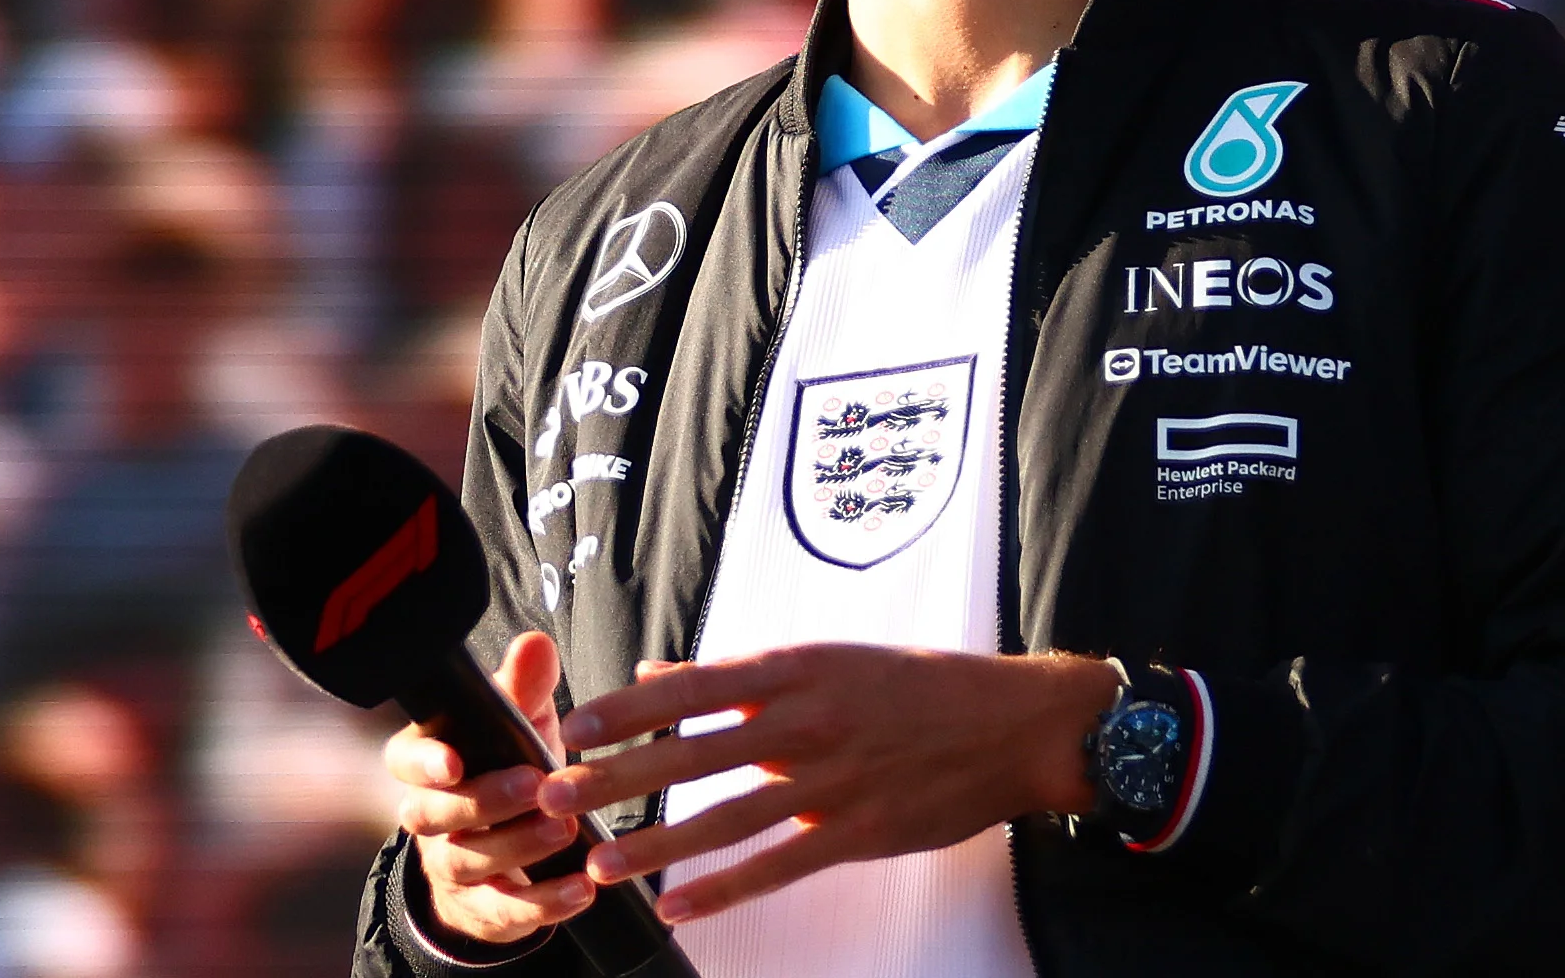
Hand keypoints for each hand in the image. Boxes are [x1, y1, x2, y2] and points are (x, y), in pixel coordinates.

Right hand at [388, 631, 594, 946]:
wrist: (506, 848)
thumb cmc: (509, 767)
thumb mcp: (519, 724)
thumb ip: (524, 689)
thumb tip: (534, 644)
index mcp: (431, 763)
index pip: (404, 759)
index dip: (424, 762)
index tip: (453, 761)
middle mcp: (430, 816)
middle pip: (435, 812)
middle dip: (484, 800)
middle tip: (534, 785)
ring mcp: (451, 865)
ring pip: (467, 860)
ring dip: (517, 846)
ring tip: (565, 830)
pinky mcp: (481, 908)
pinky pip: (502, 911)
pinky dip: (541, 903)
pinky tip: (580, 890)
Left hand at [536, 645, 1118, 924]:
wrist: (1010, 724)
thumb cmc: (917, 685)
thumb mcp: (827, 659)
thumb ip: (741, 677)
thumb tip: (658, 675)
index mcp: (796, 671)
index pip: (693, 688)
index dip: (628, 708)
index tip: (571, 724)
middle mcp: (807, 722)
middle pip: (692, 754)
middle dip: (617, 778)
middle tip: (555, 797)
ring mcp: (832, 780)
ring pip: (727, 817)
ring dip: (658, 844)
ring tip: (601, 866)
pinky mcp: (857, 830)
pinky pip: (778, 864)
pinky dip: (725, 887)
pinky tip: (679, 905)